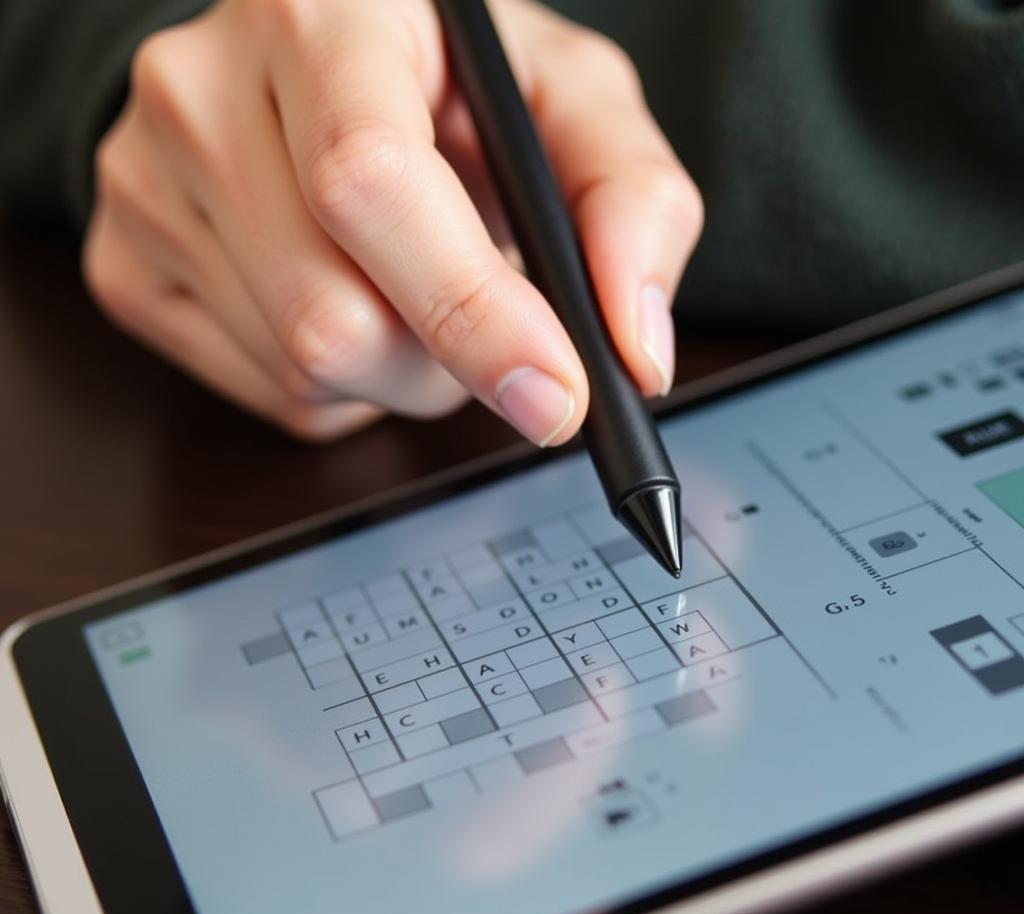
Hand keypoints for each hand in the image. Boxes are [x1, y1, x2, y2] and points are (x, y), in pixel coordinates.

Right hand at [83, 0, 701, 442]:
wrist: (306, 77)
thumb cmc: (450, 85)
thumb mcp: (569, 102)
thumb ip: (632, 204)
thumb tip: (636, 352)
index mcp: (321, 14)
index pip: (369, 183)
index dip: (470, 311)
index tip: (555, 394)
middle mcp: (202, 88)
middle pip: (332, 318)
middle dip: (444, 362)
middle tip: (486, 321)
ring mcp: (145, 183)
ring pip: (302, 370)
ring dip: (399, 374)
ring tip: (411, 294)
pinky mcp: (126, 266)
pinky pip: (268, 392)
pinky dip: (342, 385)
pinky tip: (351, 305)